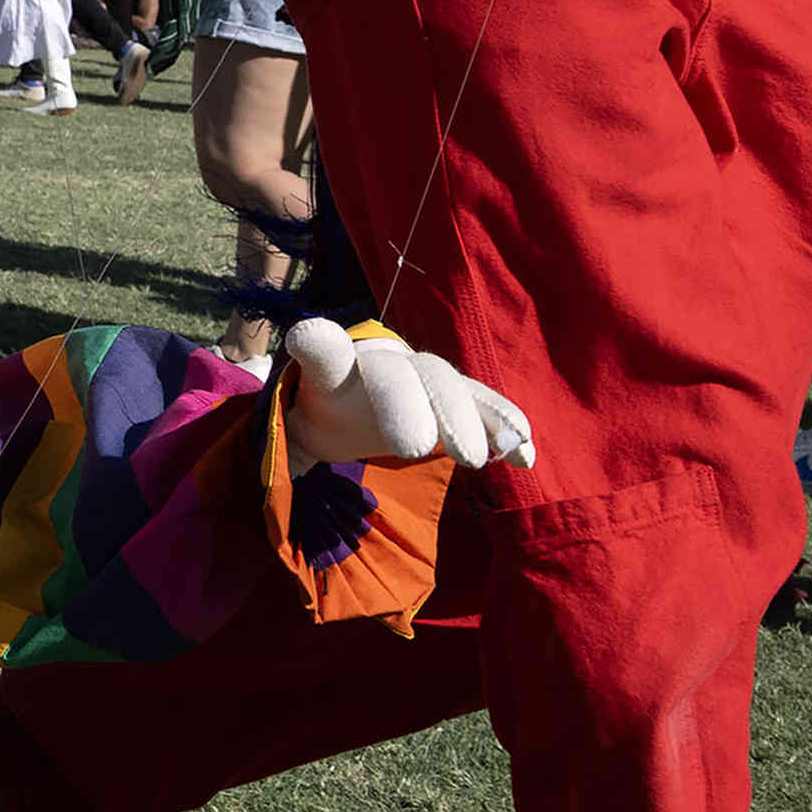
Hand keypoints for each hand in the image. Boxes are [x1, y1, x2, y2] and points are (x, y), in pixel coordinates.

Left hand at [276, 319, 529, 472]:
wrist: (360, 401)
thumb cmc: (326, 420)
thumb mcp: (294, 433)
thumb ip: (286, 445)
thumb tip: (287, 473)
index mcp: (335, 372)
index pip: (324, 353)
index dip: (317, 344)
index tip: (306, 338)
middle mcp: (383, 364)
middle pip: (401, 375)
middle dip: (412, 403)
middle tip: (418, 446)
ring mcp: (424, 377)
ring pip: (448, 385)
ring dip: (471, 416)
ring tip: (490, 453)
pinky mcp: (458, 399)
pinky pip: (485, 407)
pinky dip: (506, 426)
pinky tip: (525, 454)